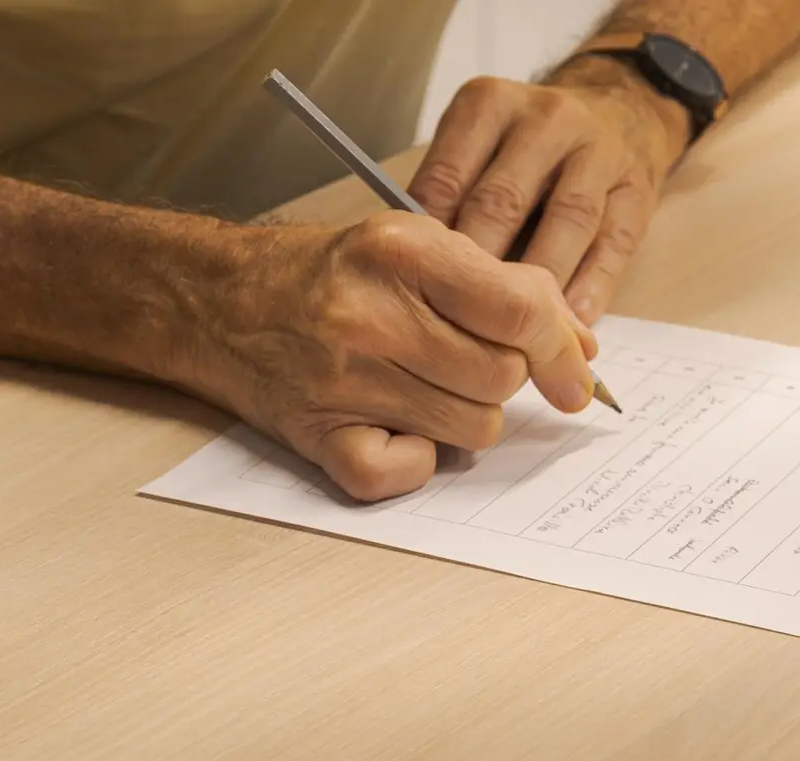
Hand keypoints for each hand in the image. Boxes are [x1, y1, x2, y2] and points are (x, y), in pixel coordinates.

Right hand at [183, 213, 597, 501]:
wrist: (219, 303)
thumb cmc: (327, 276)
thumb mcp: (413, 248)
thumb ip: (500, 289)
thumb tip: (580, 349)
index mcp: (401, 253)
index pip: (519, 312)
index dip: (562, 352)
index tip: (576, 378)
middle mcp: (370, 317)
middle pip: (502, 379)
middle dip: (502, 378)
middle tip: (464, 363)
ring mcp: (342, 383)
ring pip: (473, 430)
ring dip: (466, 417)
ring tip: (424, 388)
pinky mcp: (321, 439)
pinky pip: (409, 473)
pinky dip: (415, 461)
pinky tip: (394, 427)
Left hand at [409, 63, 688, 323]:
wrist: (621, 109)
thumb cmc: (528, 150)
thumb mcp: (480, 149)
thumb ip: (451, 201)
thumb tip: (417, 274)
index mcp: (490, 106)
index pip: (448, 179)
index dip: (432, 244)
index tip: (422, 293)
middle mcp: (546, 119)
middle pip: (504, 202)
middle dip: (481, 270)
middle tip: (463, 325)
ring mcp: (599, 150)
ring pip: (568, 221)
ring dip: (541, 283)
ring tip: (519, 335)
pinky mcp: (637, 189)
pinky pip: (613, 244)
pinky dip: (592, 287)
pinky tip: (572, 324)